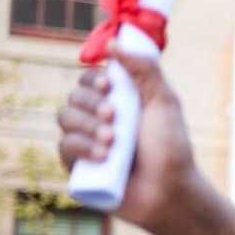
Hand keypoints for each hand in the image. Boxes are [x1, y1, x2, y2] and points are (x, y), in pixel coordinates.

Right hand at [57, 46, 198, 231]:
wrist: (170, 191)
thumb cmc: (171, 148)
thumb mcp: (164, 102)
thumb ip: (144, 69)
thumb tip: (113, 44)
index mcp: (118, 101)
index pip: (89, 79)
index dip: (93, 79)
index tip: (109, 86)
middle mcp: (99, 119)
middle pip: (74, 96)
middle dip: (93, 104)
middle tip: (116, 118)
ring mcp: (86, 142)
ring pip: (64, 118)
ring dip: (88, 126)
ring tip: (113, 142)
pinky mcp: (78, 167)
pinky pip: (63, 146)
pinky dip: (81, 147)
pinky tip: (103, 156)